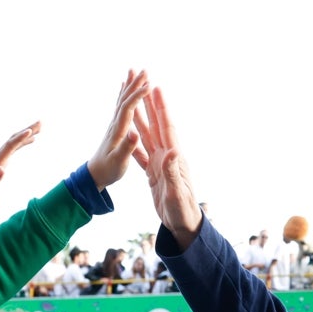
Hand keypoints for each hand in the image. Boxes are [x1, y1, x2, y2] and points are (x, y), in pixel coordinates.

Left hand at [0, 121, 41, 206]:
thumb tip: (2, 170)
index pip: (10, 145)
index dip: (21, 138)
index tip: (31, 131)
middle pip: (14, 138)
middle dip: (27, 130)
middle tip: (41, 122)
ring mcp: (1, 156)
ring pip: (15, 140)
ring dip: (27, 133)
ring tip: (40, 128)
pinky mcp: (3, 159)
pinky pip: (15, 146)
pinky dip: (24, 141)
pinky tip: (32, 140)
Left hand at [88, 69, 149, 191]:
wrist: (95, 174)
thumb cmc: (109, 170)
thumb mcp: (119, 162)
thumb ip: (127, 148)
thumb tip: (135, 133)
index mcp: (118, 131)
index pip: (128, 108)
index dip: (137, 96)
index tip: (149, 86)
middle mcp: (115, 124)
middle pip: (124, 99)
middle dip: (134, 84)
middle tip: (144, 70)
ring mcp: (114, 124)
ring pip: (122, 100)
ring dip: (129, 85)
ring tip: (134, 71)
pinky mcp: (115, 128)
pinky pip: (120, 106)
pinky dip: (124, 95)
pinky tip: (124, 89)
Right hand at [132, 86, 202, 247]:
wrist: (182, 224)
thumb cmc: (182, 211)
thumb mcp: (176, 192)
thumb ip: (173, 172)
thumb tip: (173, 152)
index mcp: (173, 158)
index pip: (166, 128)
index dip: (161, 109)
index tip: (156, 89)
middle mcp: (168, 158)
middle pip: (157, 127)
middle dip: (152, 106)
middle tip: (146, 86)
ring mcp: (161, 165)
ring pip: (148, 138)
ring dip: (142, 121)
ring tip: (136, 105)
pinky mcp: (154, 175)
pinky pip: (142, 155)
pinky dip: (135, 144)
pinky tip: (130, 136)